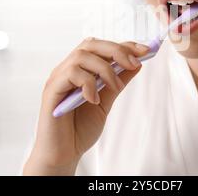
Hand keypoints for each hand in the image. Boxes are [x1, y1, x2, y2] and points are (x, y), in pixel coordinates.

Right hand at [23, 37, 149, 174]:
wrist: (63, 154)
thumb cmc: (80, 129)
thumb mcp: (106, 102)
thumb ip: (117, 83)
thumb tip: (136, 64)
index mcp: (81, 70)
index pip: (102, 47)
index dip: (124, 45)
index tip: (145, 50)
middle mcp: (67, 69)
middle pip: (91, 44)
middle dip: (116, 50)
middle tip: (134, 63)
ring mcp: (58, 78)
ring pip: (82, 55)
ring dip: (105, 69)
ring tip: (115, 87)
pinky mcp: (51, 90)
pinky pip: (71, 74)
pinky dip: (88, 84)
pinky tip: (94, 99)